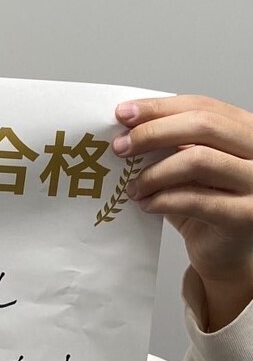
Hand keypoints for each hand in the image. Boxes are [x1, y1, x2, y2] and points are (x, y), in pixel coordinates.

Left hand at [113, 95, 252, 328]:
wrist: (226, 254)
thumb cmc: (208, 207)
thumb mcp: (189, 168)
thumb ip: (172, 145)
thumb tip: (128, 126)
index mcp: (246, 130)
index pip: (203, 106)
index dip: (160, 108)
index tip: (123, 114)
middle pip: (204, 125)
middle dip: (154, 133)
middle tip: (121, 147)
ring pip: (198, 160)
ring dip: (155, 173)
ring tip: (133, 187)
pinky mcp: (245, 215)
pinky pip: (196, 200)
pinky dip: (163, 200)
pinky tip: (146, 205)